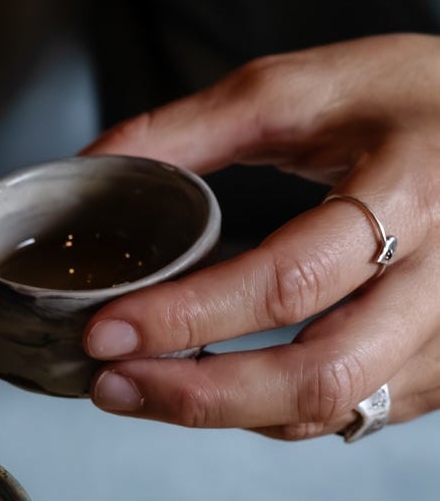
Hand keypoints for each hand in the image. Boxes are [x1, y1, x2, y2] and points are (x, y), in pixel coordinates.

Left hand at [81, 35, 439, 437]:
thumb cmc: (414, 99)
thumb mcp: (308, 86)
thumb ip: (196, 127)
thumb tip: (94, 168)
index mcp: (412, 190)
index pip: (290, 281)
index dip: (188, 316)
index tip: (105, 329)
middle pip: (319, 377)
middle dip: (200, 395)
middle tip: (113, 383)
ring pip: (334, 410)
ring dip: (226, 414)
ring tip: (141, 390)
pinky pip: (353, 414)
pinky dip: (274, 413)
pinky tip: (216, 388)